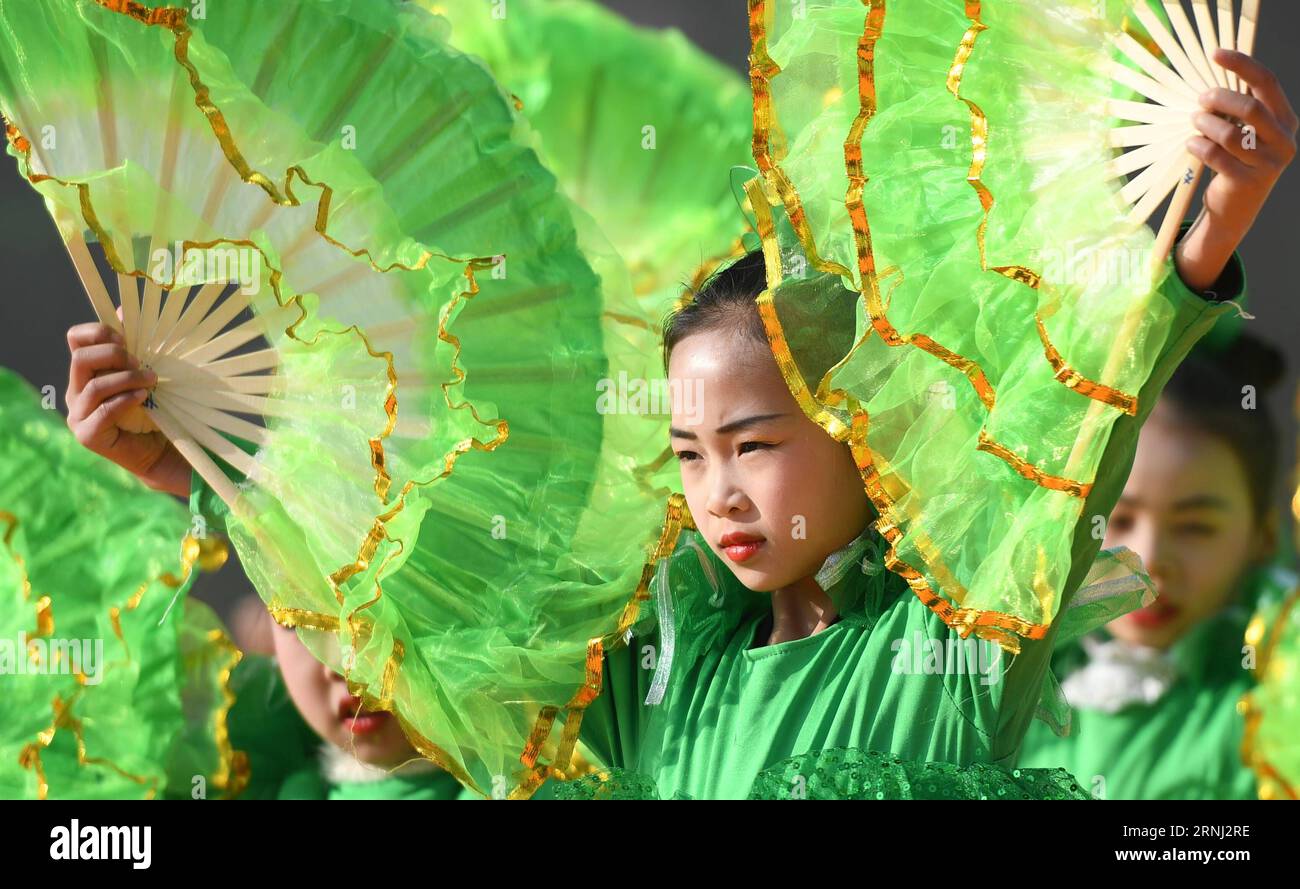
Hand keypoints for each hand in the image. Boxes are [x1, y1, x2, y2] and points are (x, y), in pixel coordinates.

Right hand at [65, 322, 190, 497]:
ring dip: (127, 378)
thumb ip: (133, 344)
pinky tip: (143, 397)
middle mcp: (76, 390)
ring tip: (152, 380)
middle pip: (81, 358)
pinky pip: (102, 412)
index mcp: (85, 371)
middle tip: (141, 363)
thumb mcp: (143, 371)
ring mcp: (78, 414)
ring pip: (94, 385)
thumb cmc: (153, 407)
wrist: (160, 448)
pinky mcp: (88, 435)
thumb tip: (123, 308)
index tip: (126, 338)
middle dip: (114, 355)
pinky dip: (125, 400)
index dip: (100, 332)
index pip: (76, 338)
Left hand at [1175, 49, 1297, 292]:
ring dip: (1205, 124)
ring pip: (1230, 134)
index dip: (1241, 64)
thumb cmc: (1236, 162)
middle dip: (1219, 99)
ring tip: (1195, 123)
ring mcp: (1269, 163)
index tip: (1215, 54)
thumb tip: (1214, 75)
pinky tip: (1191, 143)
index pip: (1267, 83)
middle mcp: (1284, 140)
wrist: (1235, 209)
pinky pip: (1217, 156)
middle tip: (1200, 100)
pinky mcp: (1248, 182)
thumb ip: (1239, 109)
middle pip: (1249, 107)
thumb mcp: (1245, 133)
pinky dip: (1198, 146)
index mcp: (1286, 120)